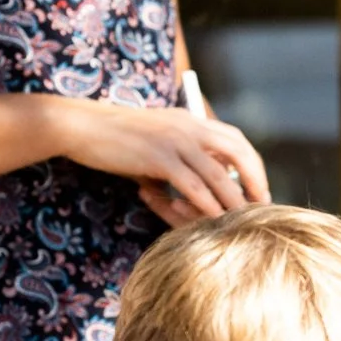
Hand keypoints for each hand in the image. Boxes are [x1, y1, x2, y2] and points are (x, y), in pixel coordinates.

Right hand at [49, 98, 268, 225]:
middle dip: (254, 181)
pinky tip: (215, 218)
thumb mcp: (159, 140)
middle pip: (239, 152)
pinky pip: (192, 185)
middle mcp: (189, 127)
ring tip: (243, 219)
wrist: (80, 126)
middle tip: (261, 205)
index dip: (253, 165)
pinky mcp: (158, 157)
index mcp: (191, 121)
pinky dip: (207, 203)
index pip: (236, 140)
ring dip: (234, 200)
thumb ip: (185, 155)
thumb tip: (210, 181)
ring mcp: (175, 141)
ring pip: (218, 174)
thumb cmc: (117, 139)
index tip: (259, 188)